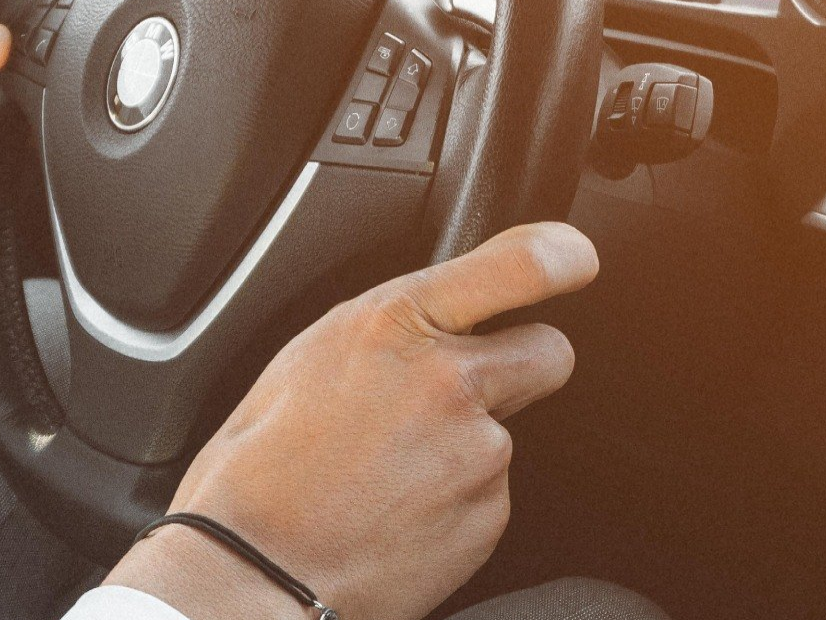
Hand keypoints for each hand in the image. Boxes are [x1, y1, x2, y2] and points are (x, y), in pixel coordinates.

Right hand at [104, 223, 598, 619]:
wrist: (251, 571)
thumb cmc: (259, 469)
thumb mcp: (310, 358)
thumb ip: (389, 329)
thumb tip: (436, 318)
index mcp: (392, 323)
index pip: (519, 264)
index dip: (562, 255)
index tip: (574, 259)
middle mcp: (447, 380)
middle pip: (550, 350)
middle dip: (524, 364)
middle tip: (467, 392)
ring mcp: (477, 452)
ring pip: (507, 431)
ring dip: (468, 447)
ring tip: (394, 473)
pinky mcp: (488, 515)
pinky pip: (491, 494)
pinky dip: (457, 503)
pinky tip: (400, 511)